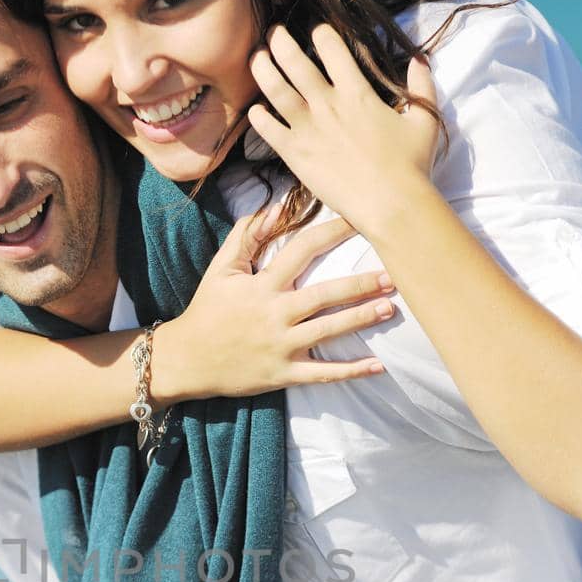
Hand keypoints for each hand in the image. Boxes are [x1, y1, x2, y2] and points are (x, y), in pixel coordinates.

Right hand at [154, 209, 394, 403]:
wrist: (186, 360)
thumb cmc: (207, 311)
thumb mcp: (220, 269)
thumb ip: (246, 236)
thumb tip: (273, 208)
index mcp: (262, 285)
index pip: (302, 250)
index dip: (332, 232)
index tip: (360, 219)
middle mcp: (274, 314)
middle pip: (325, 294)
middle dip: (360, 283)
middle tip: (394, 274)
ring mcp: (280, 346)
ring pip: (328, 331)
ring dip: (361, 319)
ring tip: (391, 308)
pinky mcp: (283, 374)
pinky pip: (321, 374)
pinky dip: (350, 371)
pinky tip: (378, 366)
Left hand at [248, 23, 439, 240]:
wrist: (392, 204)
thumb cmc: (411, 165)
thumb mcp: (424, 120)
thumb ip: (421, 85)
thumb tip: (420, 59)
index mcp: (357, 92)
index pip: (332, 48)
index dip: (322, 33)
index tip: (316, 31)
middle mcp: (328, 104)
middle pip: (296, 61)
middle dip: (281, 41)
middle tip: (273, 32)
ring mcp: (309, 129)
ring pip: (276, 89)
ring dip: (262, 69)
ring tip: (256, 57)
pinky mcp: (296, 155)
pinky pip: (269, 130)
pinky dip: (259, 117)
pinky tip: (255, 110)